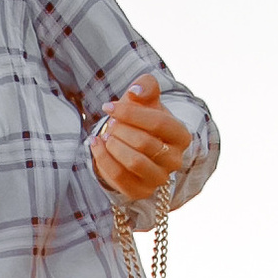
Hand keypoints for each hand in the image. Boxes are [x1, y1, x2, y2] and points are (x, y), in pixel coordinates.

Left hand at [91, 75, 192, 202]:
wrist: (129, 144)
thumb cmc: (140, 119)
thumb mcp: (145, 98)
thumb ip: (146, 86)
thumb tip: (136, 93)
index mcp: (181, 136)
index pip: (158, 123)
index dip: (130, 113)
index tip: (108, 107)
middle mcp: (175, 160)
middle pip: (144, 143)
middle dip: (120, 130)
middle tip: (110, 124)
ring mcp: (159, 178)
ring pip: (134, 162)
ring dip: (114, 145)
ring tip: (106, 135)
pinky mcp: (140, 191)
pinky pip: (119, 177)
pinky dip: (103, 159)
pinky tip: (97, 145)